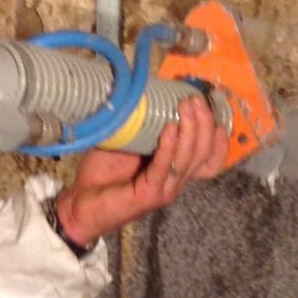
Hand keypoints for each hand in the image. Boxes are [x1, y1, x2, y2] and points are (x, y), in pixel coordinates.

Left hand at [53, 94, 226, 246]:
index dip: (217, 135)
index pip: (210, 157)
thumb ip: (143, 128)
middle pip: (203, 152)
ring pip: (189, 158)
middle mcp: (175, 181)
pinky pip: (165, 167)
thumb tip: (147, 93)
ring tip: (186, 107)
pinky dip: (169, 146)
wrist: (80, 204)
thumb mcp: (128, 145)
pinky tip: (169, 128)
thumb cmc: (102, 174)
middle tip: (195, 100)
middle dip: (204, 123)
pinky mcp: (150, 194)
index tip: (210, 107)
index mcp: (174, 170)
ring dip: (191, 130)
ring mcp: (165, 189)